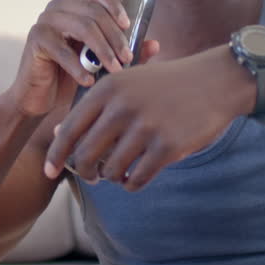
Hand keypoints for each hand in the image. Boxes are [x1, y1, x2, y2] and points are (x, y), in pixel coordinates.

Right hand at [9, 0, 138, 116]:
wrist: (39, 98)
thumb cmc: (70, 77)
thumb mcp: (101, 64)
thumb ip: (125, 53)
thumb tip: (155, 44)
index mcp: (74, 6)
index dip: (114, 5)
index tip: (128, 26)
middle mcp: (58, 8)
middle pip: (94, 12)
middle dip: (115, 37)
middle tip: (127, 59)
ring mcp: (44, 22)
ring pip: (82, 27)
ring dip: (102, 50)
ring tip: (113, 70)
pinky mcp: (35, 39)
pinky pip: (63, 50)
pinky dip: (78, 68)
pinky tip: (89, 82)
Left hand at [43, 46, 251, 190]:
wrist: (215, 81)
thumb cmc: (166, 84)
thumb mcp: (127, 82)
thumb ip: (94, 106)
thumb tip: (61, 133)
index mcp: (108, 88)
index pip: (70, 129)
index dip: (55, 154)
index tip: (49, 171)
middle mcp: (122, 107)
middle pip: (86, 155)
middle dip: (84, 172)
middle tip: (92, 176)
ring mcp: (146, 127)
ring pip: (110, 170)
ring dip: (112, 177)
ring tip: (120, 172)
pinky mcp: (167, 146)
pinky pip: (136, 178)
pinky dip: (132, 183)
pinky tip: (135, 177)